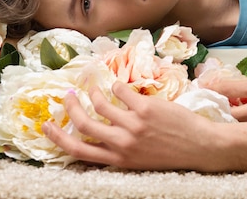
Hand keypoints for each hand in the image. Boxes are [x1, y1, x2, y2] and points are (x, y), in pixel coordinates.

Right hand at [42, 82, 223, 170]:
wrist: (200, 147)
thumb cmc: (170, 153)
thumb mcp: (138, 159)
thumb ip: (118, 147)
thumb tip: (101, 128)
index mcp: (117, 159)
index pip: (77, 150)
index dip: (57, 137)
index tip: (46, 124)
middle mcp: (121, 143)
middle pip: (83, 123)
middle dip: (70, 108)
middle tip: (67, 96)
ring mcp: (133, 124)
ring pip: (101, 104)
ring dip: (93, 93)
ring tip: (93, 87)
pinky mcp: (146, 108)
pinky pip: (122, 90)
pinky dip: (117, 86)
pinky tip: (120, 86)